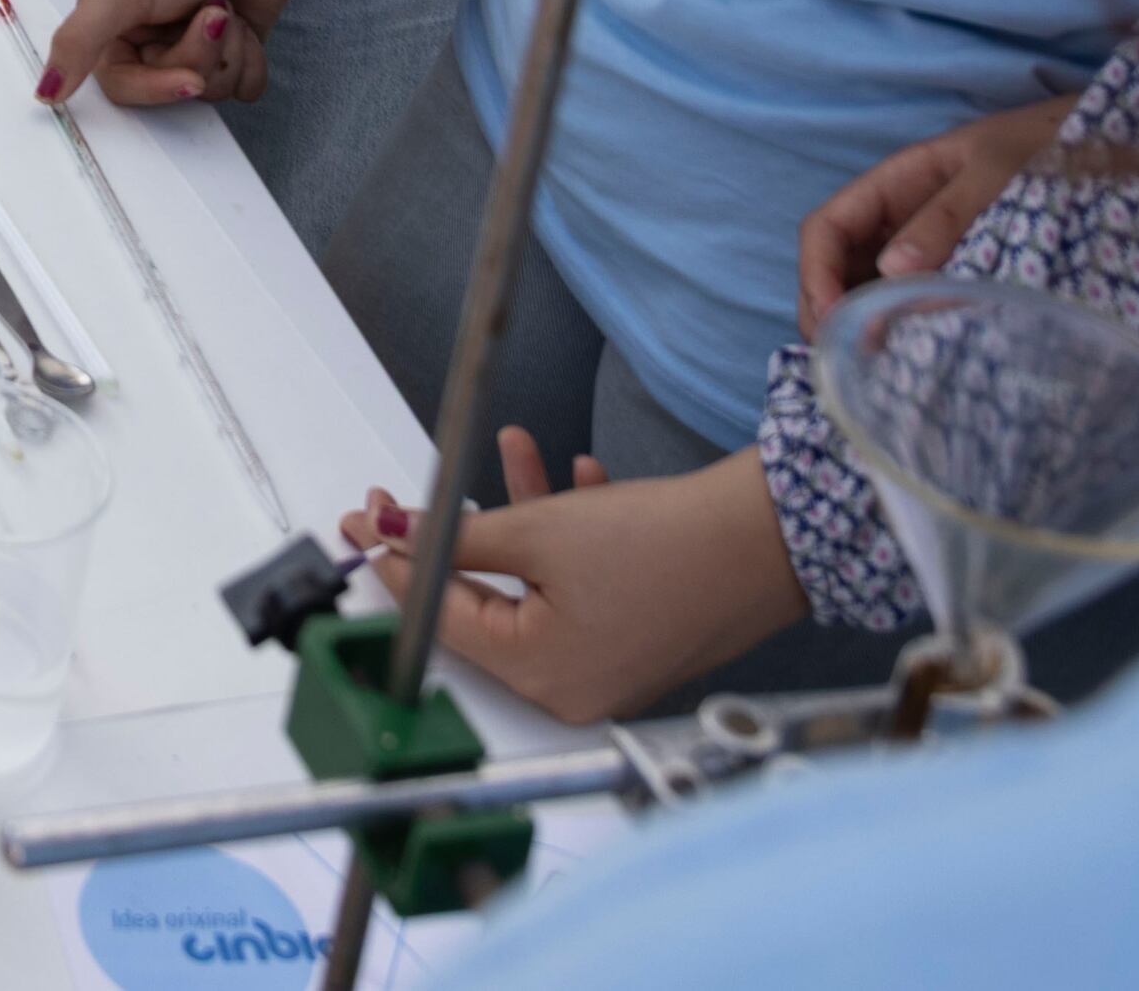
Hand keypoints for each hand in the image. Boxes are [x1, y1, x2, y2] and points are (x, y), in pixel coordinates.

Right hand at [41, 0, 326, 108]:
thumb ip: (78, 42)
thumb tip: (45, 93)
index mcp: (114, 27)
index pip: (123, 87)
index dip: (158, 87)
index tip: (189, 79)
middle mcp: (151, 41)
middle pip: (171, 88)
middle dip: (199, 55)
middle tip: (211, 14)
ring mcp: (194, 48)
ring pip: (210, 91)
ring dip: (229, 53)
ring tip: (228, 11)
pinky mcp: (233, 53)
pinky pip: (243, 89)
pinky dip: (252, 60)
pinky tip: (247, 26)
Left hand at [346, 440, 807, 724]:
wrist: (771, 538)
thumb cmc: (665, 544)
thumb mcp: (538, 530)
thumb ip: (456, 536)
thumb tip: (394, 534)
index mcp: (538, 677)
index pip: (437, 618)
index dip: (396, 560)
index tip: (367, 520)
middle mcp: (569, 689)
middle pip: (483, 603)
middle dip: (452, 534)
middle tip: (407, 493)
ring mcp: (606, 669)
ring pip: (536, 583)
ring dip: (520, 515)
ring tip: (510, 448)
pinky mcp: (637, 639)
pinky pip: (581, 587)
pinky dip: (571, 535)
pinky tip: (578, 476)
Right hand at [799, 92, 1072, 334]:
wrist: (1091, 146)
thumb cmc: (1037, 147)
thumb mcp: (992, 173)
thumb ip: (947, 217)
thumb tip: (892, 272)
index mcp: (893, 185)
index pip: (827, 229)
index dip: (817, 274)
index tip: (835, 319)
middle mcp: (896, 220)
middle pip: (835, 267)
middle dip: (826, 311)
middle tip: (846, 359)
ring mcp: (921, 248)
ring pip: (865, 288)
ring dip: (857, 326)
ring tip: (870, 368)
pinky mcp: (951, 273)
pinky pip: (909, 300)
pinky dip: (897, 328)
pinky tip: (908, 356)